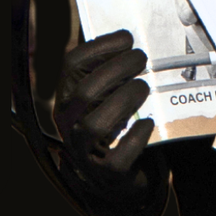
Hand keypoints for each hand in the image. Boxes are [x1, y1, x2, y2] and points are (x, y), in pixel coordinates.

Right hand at [50, 30, 167, 215]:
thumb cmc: (115, 125)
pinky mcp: (107, 174)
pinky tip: (147, 123)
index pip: (71, 65)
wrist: (118, 177)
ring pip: (95, 125)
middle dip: (117, 69)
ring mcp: (85, 151)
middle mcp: (70, 125)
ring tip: (145, 87)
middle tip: (142, 58)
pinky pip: (117, 159)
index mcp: (68, 99)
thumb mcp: (105, 97)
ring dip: (124, 100)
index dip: (100, 46)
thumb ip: (110, 72)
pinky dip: (135, 138)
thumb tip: (132, 39)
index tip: (128, 38)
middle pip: (84, 92)